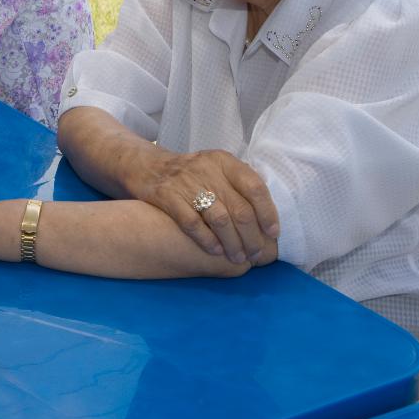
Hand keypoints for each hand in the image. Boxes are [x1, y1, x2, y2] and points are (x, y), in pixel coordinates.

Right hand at [134, 148, 279, 263]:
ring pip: (219, 220)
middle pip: (239, 209)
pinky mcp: (167, 196)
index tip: (272, 233)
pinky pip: (192, 224)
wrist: (146, 167)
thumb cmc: (189, 173)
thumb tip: (267, 214)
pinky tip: (215, 250)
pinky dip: (207, 240)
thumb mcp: (214, 167)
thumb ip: (237, 182)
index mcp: (223, 161)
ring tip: (238, 257)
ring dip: (232, 243)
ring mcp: (186, 183)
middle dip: (252, 237)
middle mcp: (207, 169)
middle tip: (256, 254)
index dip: (268, 212)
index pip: (255, 187)